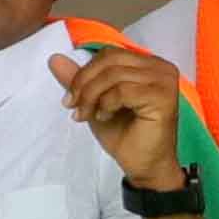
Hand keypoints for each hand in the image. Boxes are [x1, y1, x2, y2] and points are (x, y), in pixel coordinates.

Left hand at [53, 43, 196, 194]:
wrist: (143, 165)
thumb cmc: (124, 134)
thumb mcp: (94, 102)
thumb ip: (78, 80)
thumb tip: (54, 58)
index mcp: (147, 64)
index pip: (109, 54)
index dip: (85, 73)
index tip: (70, 98)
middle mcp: (160, 67)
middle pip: (110, 60)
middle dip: (84, 84)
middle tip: (74, 107)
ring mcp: (164, 81)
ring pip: (113, 75)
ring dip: (92, 96)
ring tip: (87, 116)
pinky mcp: (163, 97)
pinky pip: (123, 90)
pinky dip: (106, 104)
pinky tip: (105, 117)